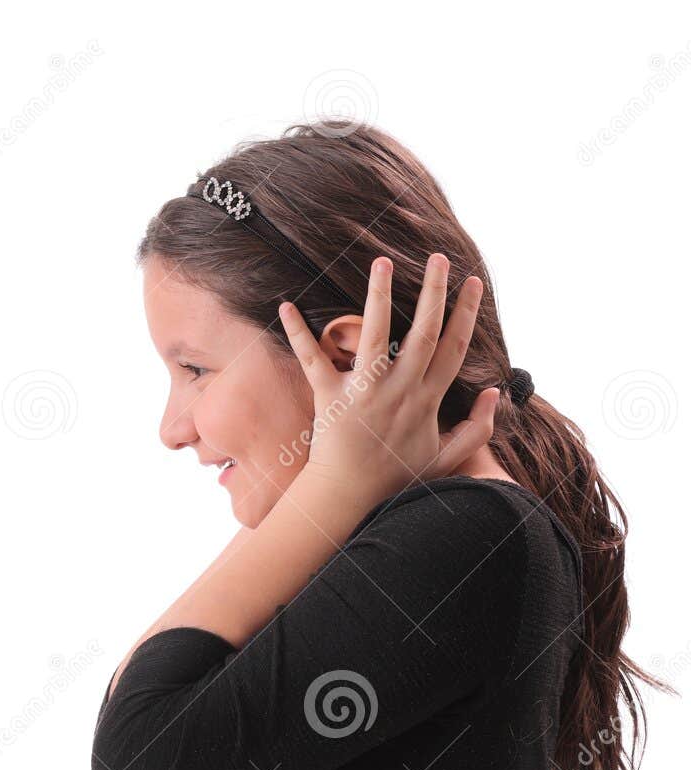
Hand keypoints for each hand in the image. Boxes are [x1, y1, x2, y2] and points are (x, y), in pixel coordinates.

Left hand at [278, 253, 497, 502]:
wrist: (348, 498)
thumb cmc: (395, 478)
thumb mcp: (445, 458)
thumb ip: (477, 428)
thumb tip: (496, 394)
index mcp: (427, 401)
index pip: (454, 348)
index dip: (466, 314)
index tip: (473, 283)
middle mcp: (399, 391)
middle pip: (424, 334)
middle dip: (435, 293)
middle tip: (439, 258)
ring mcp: (364, 392)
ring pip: (376, 336)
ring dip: (379, 297)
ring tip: (382, 262)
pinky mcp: (329, 398)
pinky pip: (312, 360)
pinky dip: (297, 333)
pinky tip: (286, 305)